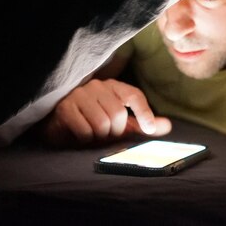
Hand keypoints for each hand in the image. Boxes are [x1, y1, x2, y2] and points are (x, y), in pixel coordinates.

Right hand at [43, 79, 171, 145]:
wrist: (57, 121)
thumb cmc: (92, 119)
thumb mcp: (119, 121)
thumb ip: (142, 123)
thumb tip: (167, 126)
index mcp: (113, 86)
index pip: (133, 95)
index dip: (144, 112)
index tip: (149, 129)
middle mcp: (97, 86)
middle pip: (118, 115)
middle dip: (115, 132)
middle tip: (106, 135)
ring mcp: (80, 95)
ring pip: (102, 124)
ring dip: (99, 137)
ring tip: (92, 134)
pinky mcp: (66, 108)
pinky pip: (85, 131)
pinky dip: (86, 139)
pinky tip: (80, 134)